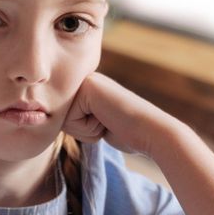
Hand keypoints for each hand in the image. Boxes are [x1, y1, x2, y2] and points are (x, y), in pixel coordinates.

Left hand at [62, 73, 177, 155]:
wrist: (151, 132)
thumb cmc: (129, 133)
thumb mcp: (98, 124)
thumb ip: (80, 119)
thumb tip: (61, 124)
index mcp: (88, 88)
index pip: (65, 118)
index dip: (84, 131)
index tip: (107, 124)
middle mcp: (85, 81)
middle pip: (62, 118)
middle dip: (83, 131)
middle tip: (108, 123)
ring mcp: (86, 82)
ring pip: (63, 120)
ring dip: (85, 131)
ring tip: (109, 120)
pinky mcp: (87, 88)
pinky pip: (69, 120)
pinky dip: (88, 129)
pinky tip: (108, 119)